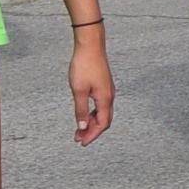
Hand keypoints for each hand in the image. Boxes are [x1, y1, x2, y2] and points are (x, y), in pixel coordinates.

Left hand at [70, 25, 114, 144]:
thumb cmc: (84, 65)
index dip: (92, 135)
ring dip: (91, 122)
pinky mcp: (103, 84)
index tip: (82, 142)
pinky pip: (100, 104)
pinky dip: (92, 112)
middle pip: (104, 120)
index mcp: (105, 99)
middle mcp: (109, 96)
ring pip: (102, 112)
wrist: (90, 45)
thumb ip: (80, 110)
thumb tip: (82, 126)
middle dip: (92, 131)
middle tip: (79, 138)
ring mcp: (107, 90)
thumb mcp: (78, 90)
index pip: (102, 124)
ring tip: (79, 127)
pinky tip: (83, 112)